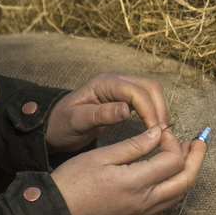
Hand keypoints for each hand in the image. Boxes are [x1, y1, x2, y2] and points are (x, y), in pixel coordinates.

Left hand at [45, 73, 168, 152]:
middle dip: (159, 108)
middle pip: (150, 86)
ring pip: (151, 92)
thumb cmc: (61, 125)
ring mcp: (120, 88)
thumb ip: (101, 114)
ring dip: (160, 109)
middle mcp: (115, 81)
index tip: (155, 131)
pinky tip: (154, 128)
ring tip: (161, 132)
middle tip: (162, 132)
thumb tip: (127, 110)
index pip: (136, 91)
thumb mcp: (77, 121)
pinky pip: (146, 100)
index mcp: (104, 83)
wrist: (52, 127)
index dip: (149, 109)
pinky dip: (154, 111)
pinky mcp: (124, 98)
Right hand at [50, 126, 205, 214]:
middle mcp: (143, 204)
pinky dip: (166, 188)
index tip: (162, 131)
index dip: (172, 141)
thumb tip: (159, 133)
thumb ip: (134, 145)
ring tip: (185, 155)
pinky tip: (160, 176)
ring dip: (184, 174)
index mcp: (136, 183)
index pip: (173, 160)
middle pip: (185, 182)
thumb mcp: (102, 156)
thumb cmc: (72, 181)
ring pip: (174, 197)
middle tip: (200, 141)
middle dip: (196, 159)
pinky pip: (158, 206)